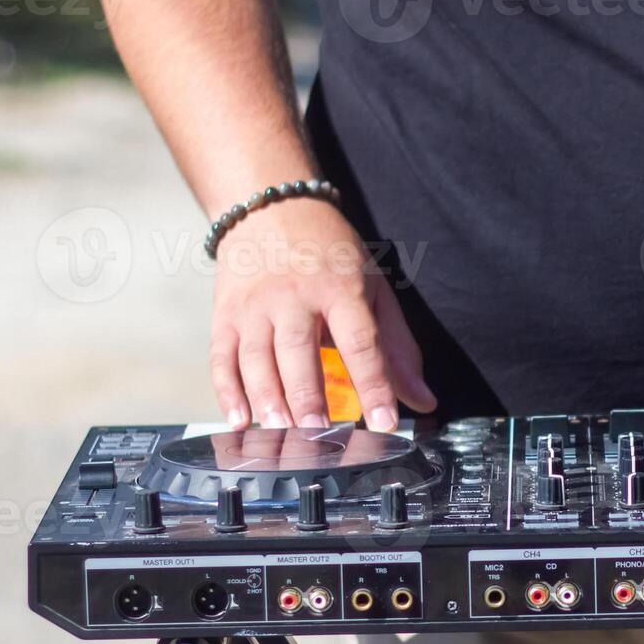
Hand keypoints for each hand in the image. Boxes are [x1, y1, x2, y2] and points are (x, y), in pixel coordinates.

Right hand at [209, 198, 435, 430]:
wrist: (272, 209)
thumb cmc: (331, 256)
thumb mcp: (373, 287)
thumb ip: (397, 347)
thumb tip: (422, 398)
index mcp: (341, 288)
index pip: (361, 341)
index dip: (375, 383)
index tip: (385, 422)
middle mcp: (295, 296)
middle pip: (299, 349)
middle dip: (307, 395)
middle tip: (318, 434)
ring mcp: (255, 305)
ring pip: (256, 357)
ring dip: (267, 398)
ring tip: (279, 431)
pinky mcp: (225, 314)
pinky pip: (222, 357)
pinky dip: (227, 391)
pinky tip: (238, 419)